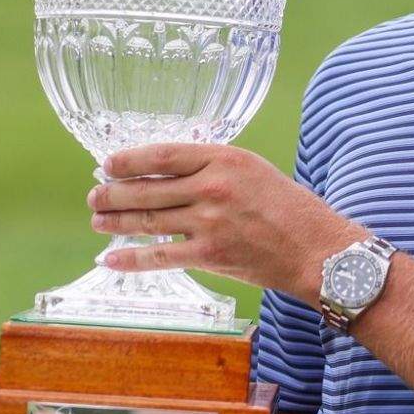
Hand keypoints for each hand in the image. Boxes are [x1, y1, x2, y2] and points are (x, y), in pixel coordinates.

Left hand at [89, 143, 366, 304]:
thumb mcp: (253, 171)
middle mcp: (214, 187)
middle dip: (114, 193)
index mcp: (225, 158)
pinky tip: (111, 257)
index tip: (108, 164)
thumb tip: (167, 174)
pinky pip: (160, 256)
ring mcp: (210, 222)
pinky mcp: (210, 254)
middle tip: (95, 195)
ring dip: (116, 221)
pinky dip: (131, 257)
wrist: (317, 250)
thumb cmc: (289, 208)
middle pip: (148, 188)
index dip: (129, 160)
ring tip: (97, 220)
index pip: (163, 155)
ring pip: (148, 220)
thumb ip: (213, 169)